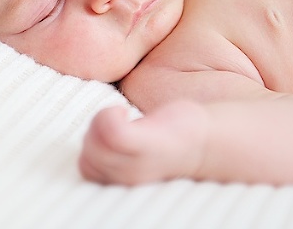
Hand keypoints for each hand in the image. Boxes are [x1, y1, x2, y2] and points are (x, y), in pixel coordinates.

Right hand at [78, 101, 205, 184]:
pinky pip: (111, 132)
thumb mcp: (135, 153)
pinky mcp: (149, 145)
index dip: (89, 147)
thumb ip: (111, 150)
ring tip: (120, 116)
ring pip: (94, 146)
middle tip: (115, 123)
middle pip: (86, 160)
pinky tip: (123, 110)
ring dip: (99, 123)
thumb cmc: (168, 142)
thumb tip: (89, 137)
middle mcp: (128, 179)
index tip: (107, 135)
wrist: (207, 139)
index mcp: (122, 181)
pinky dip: (109, 116)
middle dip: (92, 135)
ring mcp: (138, 164)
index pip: (85, 171)